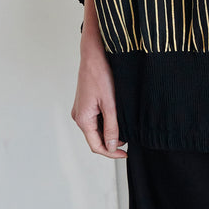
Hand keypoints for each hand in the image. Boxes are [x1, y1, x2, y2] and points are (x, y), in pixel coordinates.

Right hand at [71, 36, 127, 158]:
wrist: (94, 54)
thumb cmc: (101, 75)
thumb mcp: (110, 104)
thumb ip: (112, 126)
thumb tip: (112, 146)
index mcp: (82, 119)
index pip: (96, 146)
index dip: (111, 153)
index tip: (125, 154)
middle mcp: (79, 116)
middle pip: (95, 138)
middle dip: (111, 142)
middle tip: (129, 140)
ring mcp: (81, 109)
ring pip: (96, 128)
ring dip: (110, 131)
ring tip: (126, 128)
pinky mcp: (85, 103)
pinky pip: (95, 119)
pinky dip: (106, 122)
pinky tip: (118, 118)